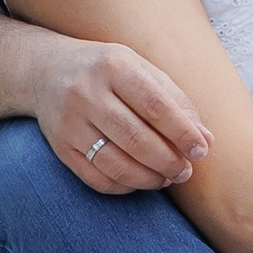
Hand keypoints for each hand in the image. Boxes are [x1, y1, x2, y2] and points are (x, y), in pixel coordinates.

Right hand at [28, 34, 212, 194]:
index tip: (201, 150)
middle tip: (186, 171)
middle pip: (136, 139)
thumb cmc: (107, 70)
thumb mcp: (140, 69)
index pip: (155, 105)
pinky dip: (124, 186)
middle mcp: (87, 93)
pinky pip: (96, 178)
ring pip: (116, 164)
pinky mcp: (60, 147)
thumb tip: (207, 140)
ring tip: (168, 178)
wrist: (46, 71)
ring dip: (149, 178)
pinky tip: (140, 180)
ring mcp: (69, 123)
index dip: (182, 132)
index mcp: (114, 66)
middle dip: (168, 161)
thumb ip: (175, 100)